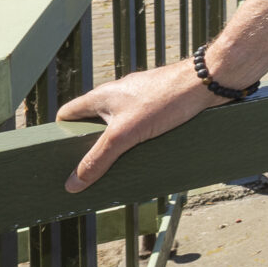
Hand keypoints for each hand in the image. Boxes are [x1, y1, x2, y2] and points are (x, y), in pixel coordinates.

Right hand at [55, 59, 220, 193]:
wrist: (208, 82)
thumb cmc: (165, 100)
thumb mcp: (125, 134)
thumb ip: (98, 159)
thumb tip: (72, 184)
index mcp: (101, 96)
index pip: (68, 114)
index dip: (59, 134)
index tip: (59, 157)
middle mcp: (118, 95)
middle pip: (93, 122)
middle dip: (91, 145)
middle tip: (90, 170)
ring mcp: (140, 98)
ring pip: (119, 125)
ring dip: (118, 145)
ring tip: (118, 169)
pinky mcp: (160, 104)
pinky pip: (141, 124)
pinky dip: (138, 139)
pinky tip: (146, 155)